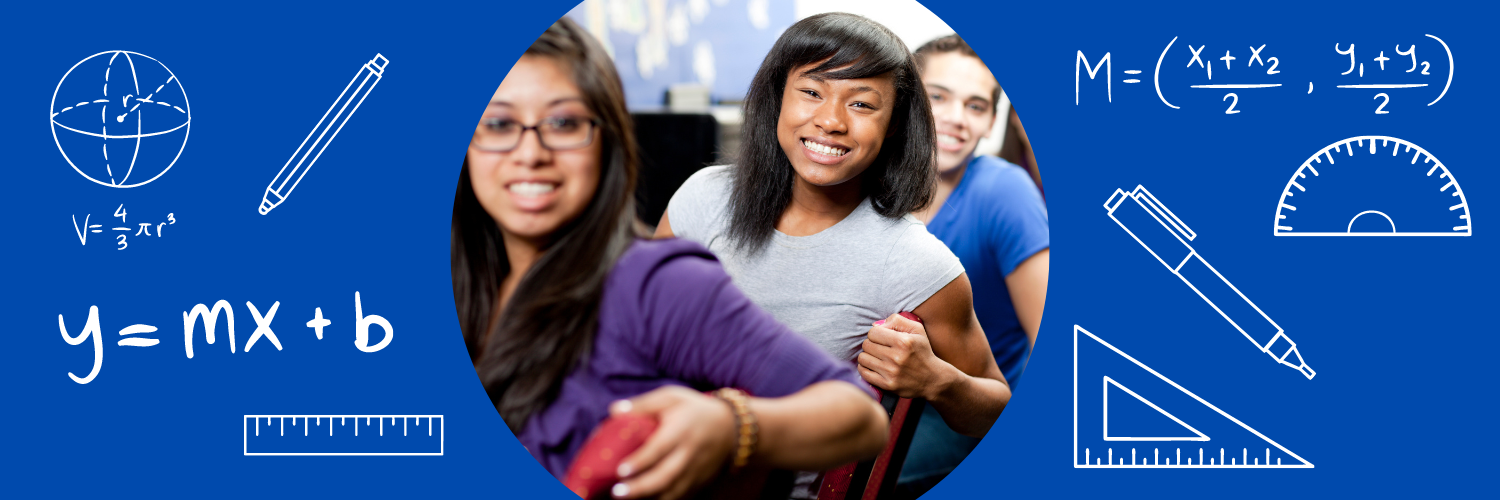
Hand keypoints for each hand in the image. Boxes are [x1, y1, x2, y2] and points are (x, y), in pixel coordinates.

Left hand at [610, 386, 736, 499]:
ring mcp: (694, 471)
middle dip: (640, 487)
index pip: (659, 448)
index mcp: (680, 431)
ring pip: (672, 491)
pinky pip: (680, 497)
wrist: (731, 427)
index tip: (620, 470)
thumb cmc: (694, 409)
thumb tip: (613, 410)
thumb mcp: (671, 397)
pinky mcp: (698, 482)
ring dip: (650, 499)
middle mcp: (688, 454)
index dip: (640, 461)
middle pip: (665, 476)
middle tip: (617, 493)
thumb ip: (643, 404)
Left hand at [857, 313, 948, 399]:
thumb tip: (876, 325)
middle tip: (880, 348)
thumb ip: (897, 320)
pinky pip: (864, 373)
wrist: (933, 379)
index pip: (873, 332)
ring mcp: (891, 372)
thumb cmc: (922, 352)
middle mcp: (897, 357)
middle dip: (871, 344)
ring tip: (877, 357)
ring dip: (867, 356)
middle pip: (866, 345)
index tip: (882, 338)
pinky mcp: (887, 385)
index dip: (876, 333)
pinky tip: (873, 366)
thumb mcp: (917, 330)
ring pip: (863, 358)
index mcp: (904, 341)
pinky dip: (865, 368)